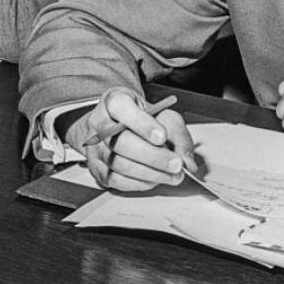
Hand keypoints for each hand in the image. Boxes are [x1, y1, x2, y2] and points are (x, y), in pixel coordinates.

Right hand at [66, 88, 197, 191]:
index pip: (122, 108)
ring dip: (151, 173)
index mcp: (114, 101)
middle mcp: (99, 123)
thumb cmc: (142, 119)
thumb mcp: (163, 115)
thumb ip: (178, 134)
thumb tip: (187, 161)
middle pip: (121, 142)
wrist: (118, 127)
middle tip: (176, 164)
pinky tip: (156, 179)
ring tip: (173, 175)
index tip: (162, 137)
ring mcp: (95, 147)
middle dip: (153, 157)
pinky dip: (140, 183)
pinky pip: (117, 180)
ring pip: (120, 164)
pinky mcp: (96, 168)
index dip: (142, 124)